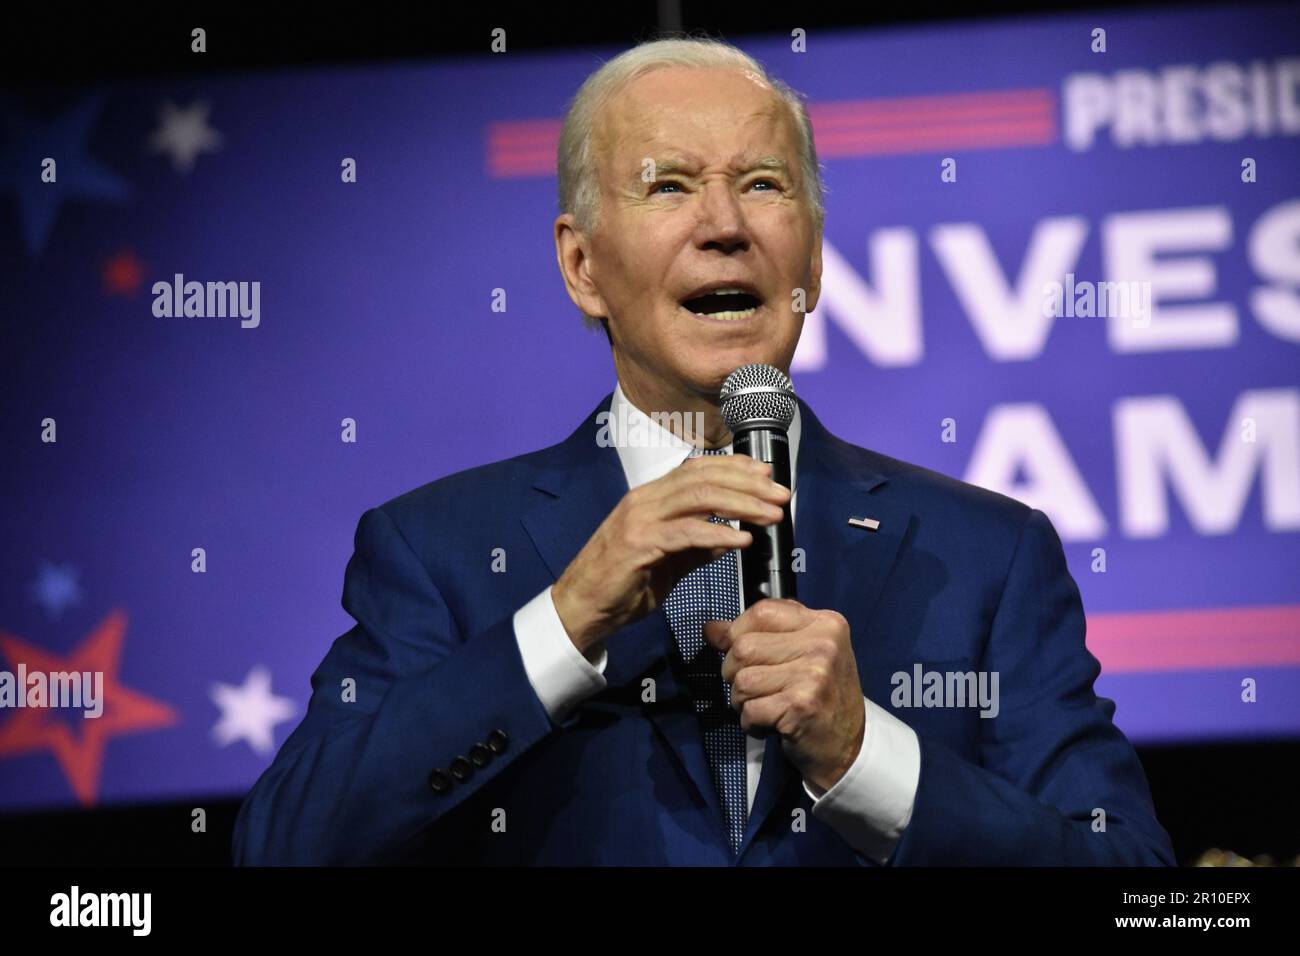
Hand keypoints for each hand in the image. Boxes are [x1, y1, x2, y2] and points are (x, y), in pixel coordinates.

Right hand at [552, 453, 790, 653]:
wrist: (581, 608)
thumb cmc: (622, 583)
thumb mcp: (667, 560)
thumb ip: (696, 546)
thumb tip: (730, 536)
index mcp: (651, 497)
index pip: (699, 469)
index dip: (736, 467)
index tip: (768, 474)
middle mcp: (645, 499)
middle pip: (705, 478)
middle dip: (749, 484)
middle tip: (782, 495)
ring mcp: (640, 519)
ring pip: (699, 499)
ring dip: (742, 505)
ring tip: (772, 515)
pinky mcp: (638, 545)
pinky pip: (685, 534)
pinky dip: (717, 535)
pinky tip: (742, 540)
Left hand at [702, 598, 864, 792]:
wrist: (849, 747)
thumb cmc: (820, 698)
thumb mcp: (800, 655)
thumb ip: (760, 636)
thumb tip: (712, 628)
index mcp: (824, 624)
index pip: (761, 612)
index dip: (738, 632)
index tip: (739, 652)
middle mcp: (823, 644)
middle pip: (744, 647)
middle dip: (735, 674)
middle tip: (757, 690)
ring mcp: (815, 674)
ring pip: (742, 680)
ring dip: (743, 702)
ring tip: (766, 708)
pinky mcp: (802, 705)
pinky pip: (749, 710)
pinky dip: (751, 723)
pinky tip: (771, 725)